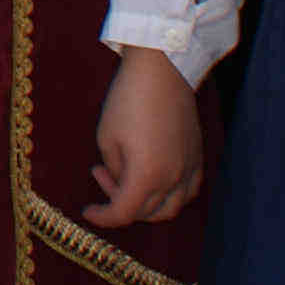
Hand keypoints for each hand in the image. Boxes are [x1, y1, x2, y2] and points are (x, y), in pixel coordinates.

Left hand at [82, 45, 200, 228]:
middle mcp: (173, 179)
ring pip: (170, 207)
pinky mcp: (197, 157)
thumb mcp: (108, 137)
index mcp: (147, 175)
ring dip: (145, 204)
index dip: (103, 217)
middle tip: (101, 173)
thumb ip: (116, 170)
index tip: (87, 210)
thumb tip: (123, 181)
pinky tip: (152, 176)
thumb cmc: (128, 98)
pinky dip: (168, 195)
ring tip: (124, 176)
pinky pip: (186, 191)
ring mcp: (189, 169)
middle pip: (146, 213)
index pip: (124, 213)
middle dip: (119, 202)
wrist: (162, 68)